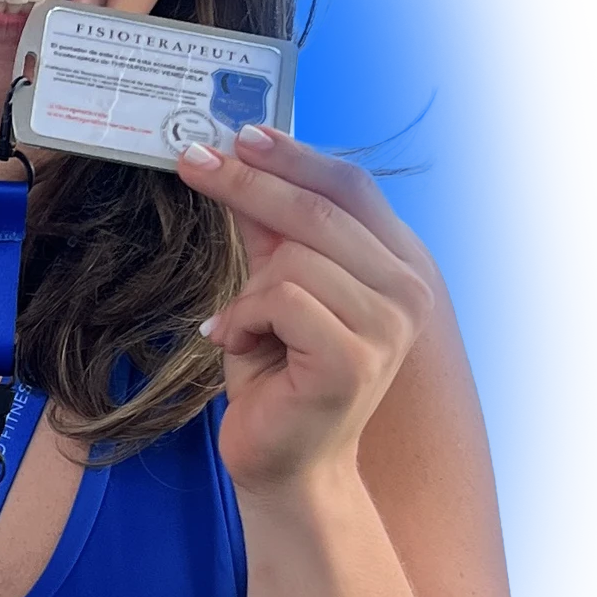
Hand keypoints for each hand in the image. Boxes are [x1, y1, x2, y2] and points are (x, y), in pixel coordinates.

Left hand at [175, 127, 436, 498]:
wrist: (284, 463)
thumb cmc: (278, 377)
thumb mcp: (269, 287)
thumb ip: (267, 230)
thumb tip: (237, 158)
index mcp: (394, 267)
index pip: (348, 188)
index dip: (293, 156)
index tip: (238, 133)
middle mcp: (406, 292)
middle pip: (318, 210)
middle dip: (246, 181)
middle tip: (190, 161)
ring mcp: (388, 326)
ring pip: (294, 260)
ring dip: (247, 293)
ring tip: (240, 329)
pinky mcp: (354, 358)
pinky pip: (281, 300)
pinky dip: (244, 320)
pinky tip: (240, 347)